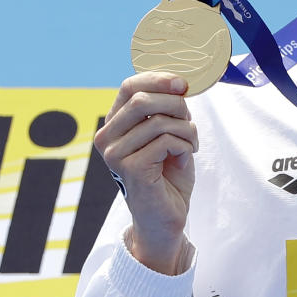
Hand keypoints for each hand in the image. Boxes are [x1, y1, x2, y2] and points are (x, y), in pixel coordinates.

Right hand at [94, 72, 197, 274]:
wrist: (165, 216)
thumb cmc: (168, 173)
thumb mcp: (167, 133)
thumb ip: (166, 110)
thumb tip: (178, 84)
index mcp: (114, 124)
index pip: (129, 86)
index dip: (158, 79)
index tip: (182, 85)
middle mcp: (107, 137)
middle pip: (143, 100)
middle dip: (177, 107)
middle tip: (190, 124)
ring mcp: (115, 153)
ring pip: (160, 121)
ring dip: (186, 131)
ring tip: (190, 146)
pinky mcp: (129, 168)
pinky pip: (167, 141)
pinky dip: (185, 147)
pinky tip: (184, 160)